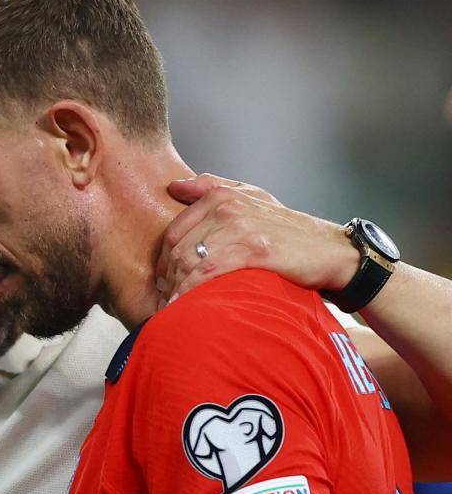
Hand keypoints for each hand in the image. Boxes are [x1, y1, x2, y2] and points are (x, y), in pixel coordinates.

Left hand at [156, 174, 359, 300]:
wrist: (330, 251)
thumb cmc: (287, 229)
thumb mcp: (251, 197)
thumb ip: (211, 187)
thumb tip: (174, 185)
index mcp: (220, 195)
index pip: (173, 231)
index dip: (162, 260)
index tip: (162, 282)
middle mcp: (226, 207)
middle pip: (177, 248)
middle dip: (166, 278)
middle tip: (164, 299)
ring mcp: (240, 228)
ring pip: (189, 260)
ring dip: (175, 289)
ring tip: (172, 308)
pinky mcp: (253, 250)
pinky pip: (207, 273)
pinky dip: (191, 292)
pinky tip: (185, 307)